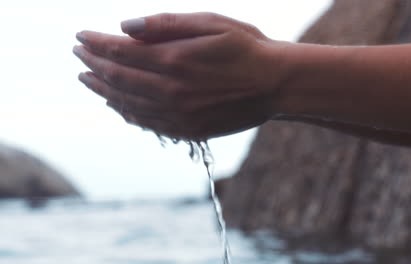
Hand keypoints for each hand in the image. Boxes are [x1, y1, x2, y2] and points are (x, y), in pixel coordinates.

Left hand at [74, 12, 285, 139]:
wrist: (277, 84)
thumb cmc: (247, 48)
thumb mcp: (211, 23)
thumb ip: (166, 24)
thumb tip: (124, 26)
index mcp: (175, 59)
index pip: (120, 51)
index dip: (96, 43)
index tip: (80, 36)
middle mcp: (171, 90)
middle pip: (118, 78)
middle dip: (93, 65)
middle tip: (78, 56)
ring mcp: (179, 114)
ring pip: (128, 103)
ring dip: (103, 91)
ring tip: (88, 80)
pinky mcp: (189, 130)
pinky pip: (148, 124)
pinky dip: (127, 113)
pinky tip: (118, 106)